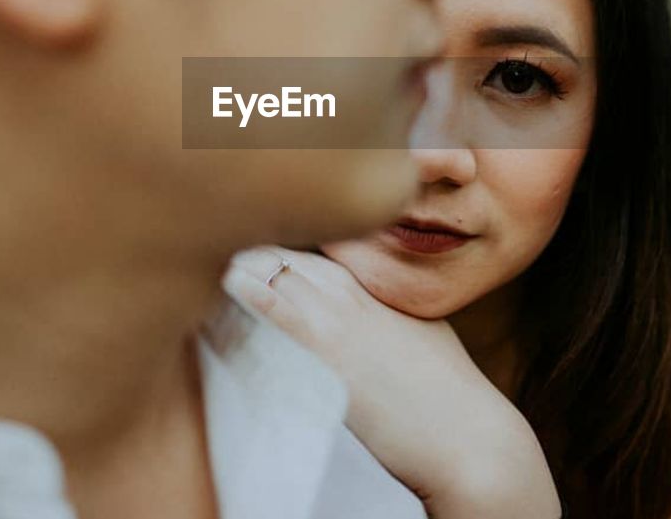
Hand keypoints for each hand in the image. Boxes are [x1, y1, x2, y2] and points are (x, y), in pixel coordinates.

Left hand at [224, 247, 559, 518]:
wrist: (467, 437)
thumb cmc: (449, 391)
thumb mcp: (422, 329)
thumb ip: (386, 309)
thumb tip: (363, 310)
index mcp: (379, 281)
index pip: (318, 239)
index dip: (279, 237)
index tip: (250, 233)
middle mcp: (356, 289)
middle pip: (286, 248)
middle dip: (251, 244)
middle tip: (213, 240)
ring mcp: (339, 318)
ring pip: (273, 268)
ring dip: (239, 263)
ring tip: (202, 257)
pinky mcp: (325, 354)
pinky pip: (270, 311)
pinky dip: (242, 295)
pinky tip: (219, 285)